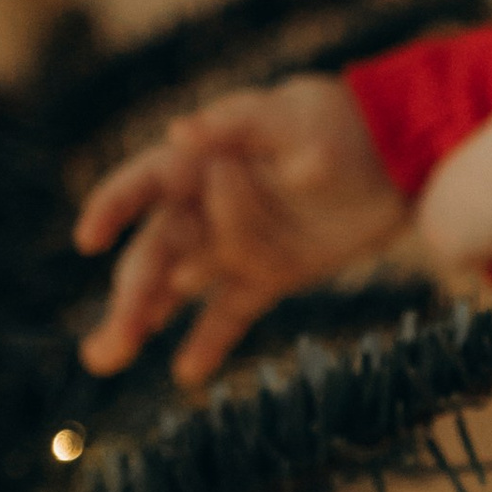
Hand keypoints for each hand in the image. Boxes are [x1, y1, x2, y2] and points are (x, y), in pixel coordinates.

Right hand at [75, 74, 406, 383]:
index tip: (89, 239)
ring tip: (107, 357)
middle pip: (155, 252)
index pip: (144, 184)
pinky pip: (230, 312)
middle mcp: (206, 206)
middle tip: (109, 342)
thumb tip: (180, 131)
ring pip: (178, 287)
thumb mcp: (293, 117)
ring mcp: (234, 245)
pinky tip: (186, 374)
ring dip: (143, 320)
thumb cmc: (339, 123)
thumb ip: (239, 126)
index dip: (112, 207)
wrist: (401, 159)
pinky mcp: (268, 276)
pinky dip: (209, 341)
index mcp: (202, 160)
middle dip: (129, 295)